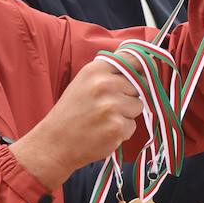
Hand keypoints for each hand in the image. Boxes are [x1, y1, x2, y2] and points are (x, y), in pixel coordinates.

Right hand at [10, 59, 142, 188]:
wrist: (54, 143)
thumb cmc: (71, 112)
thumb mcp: (84, 81)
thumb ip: (109, 72)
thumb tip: (142, 64)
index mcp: (96, 69)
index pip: (134, 59)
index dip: (144, 67)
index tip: (148, 71)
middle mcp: (105, 84)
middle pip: (139, 86)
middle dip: (128, 96)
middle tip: (105, 106)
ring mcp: (112, 106)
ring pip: (138, 106)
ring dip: (126, 114)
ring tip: (103, 119)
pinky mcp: (117, 127)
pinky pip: (132, 125)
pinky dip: (122, 131)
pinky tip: (103, 131)